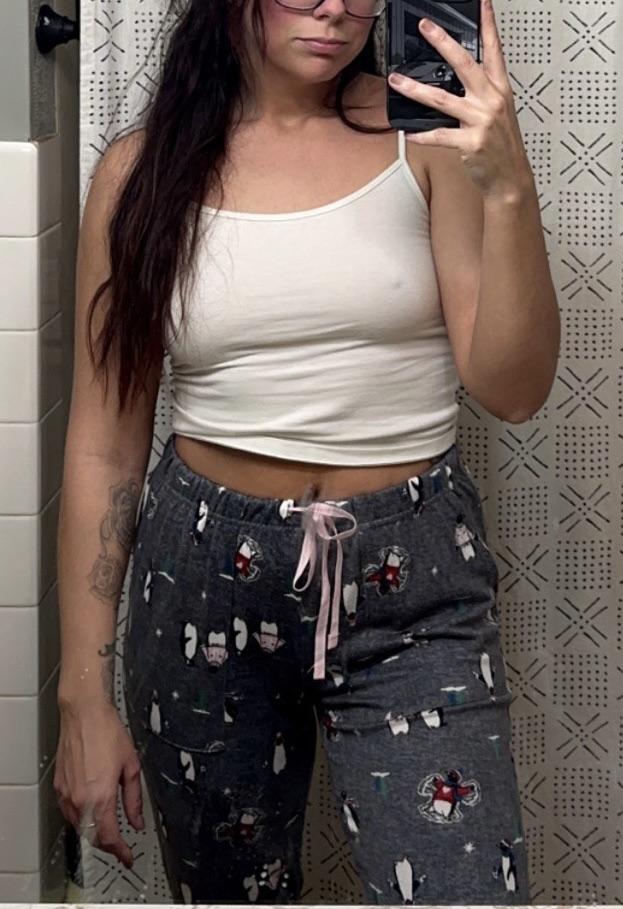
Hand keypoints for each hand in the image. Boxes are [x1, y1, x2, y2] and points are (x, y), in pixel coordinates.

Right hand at [54, 700, 143, 868]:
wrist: (84, 713)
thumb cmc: (107, 732)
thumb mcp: (131, 766)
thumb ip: (134, 798)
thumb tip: (136, 820)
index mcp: (100, 796)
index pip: (109, 838)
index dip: (120, 851)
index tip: (128, 856)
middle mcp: (80, 799)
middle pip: (93, 836)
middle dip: (108, 844)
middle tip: (121, 844)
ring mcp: (66, 793)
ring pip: (79, 826)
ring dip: (94, 832)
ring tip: (108, 829)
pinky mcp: (59, 786)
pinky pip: (69, 812)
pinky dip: (80, 818)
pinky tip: (90, 811)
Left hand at [387, 0, 532, 200]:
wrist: (510, 177)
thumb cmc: (502, 146)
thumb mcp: (498, 113)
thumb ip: (481, 93)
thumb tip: (455, 80)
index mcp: (499, 89)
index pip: (494, 49)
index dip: (487, 25)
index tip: (481, 3)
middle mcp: (491, 100)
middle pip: (464, 64)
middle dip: (443, 43)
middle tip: (425, 27)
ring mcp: (481, 120)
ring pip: (442, 99)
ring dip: (415, 89)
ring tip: (397, 81)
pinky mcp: (470, 142)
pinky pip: (439, 135)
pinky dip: (422, 135)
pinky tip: (408, 133)